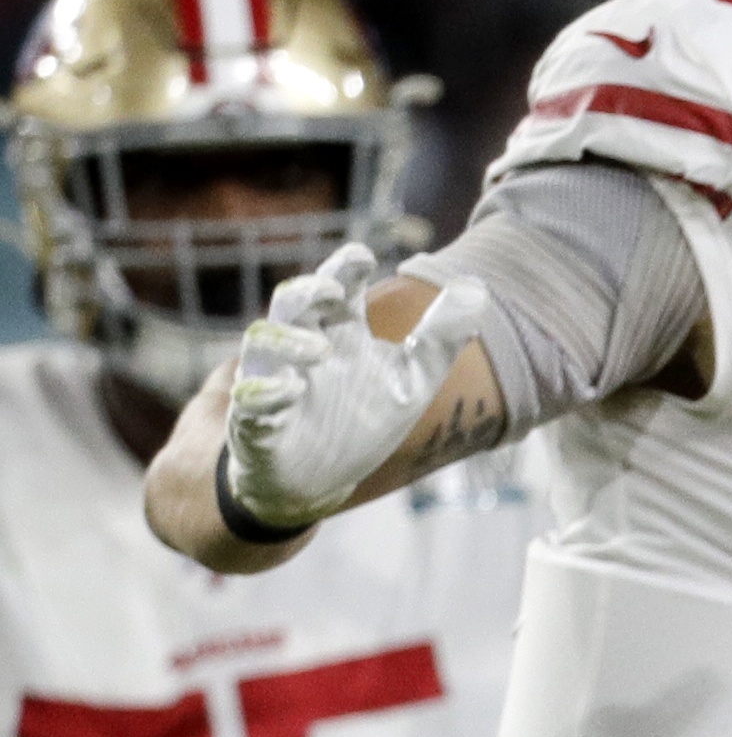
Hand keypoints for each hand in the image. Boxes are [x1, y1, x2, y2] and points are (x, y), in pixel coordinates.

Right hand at [225, 244, 490, 527]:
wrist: (322, 479)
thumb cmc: (363, 417)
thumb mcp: (414, 379)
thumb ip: (441, 337)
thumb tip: (477, 288)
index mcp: (340, 333)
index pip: (340, 288)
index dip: (346, 268)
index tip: (364, 257)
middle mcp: (301, 347)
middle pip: (293, 303)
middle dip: (308, 291)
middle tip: (334, 290)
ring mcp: (274, 380)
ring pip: (263, 342)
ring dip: (287, 340)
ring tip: (321, 350)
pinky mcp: (256, 420)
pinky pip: (250, 401)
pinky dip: (265, 392)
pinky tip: (290, 390)